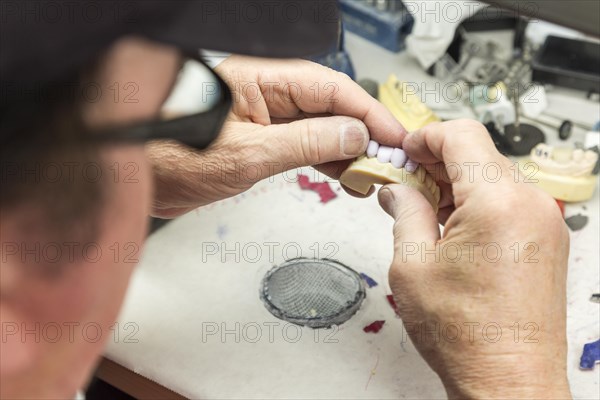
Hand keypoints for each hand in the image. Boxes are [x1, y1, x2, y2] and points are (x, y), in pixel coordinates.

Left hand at [147, 55, 404, 217]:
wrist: (136, 176)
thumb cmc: (170, 155)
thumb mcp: (248, 153)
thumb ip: (306, 142)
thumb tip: (353, 135)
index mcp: (262, 79)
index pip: (332, 88)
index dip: (369, 113)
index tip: (394, 137)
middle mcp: (266, 93)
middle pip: (332, 105)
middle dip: (364, 132)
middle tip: (390, 160)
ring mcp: (264, 117)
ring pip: (321, 126)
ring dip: (349, 149)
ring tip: (372, 172)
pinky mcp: (260, 139)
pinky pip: (305, 143)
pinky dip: (327, 159)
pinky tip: (343, 173)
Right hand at [377, 120, 570, 398]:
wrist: (510, 380)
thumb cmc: (468, 336)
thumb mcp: (413, 265)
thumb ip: (404, 212)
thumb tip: (397, 189)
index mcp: (497, 203)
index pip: (461, 135)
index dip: (425, 137)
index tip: (404, 151)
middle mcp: (530, 205)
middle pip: (477, 153)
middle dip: (436, 161)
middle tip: (404, 182)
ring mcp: (544, 221)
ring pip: (492, 176)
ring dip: (455, 184)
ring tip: (424, 210)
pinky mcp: (546, 238)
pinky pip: (507, 200)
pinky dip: (476, 202)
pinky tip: (450, 225)